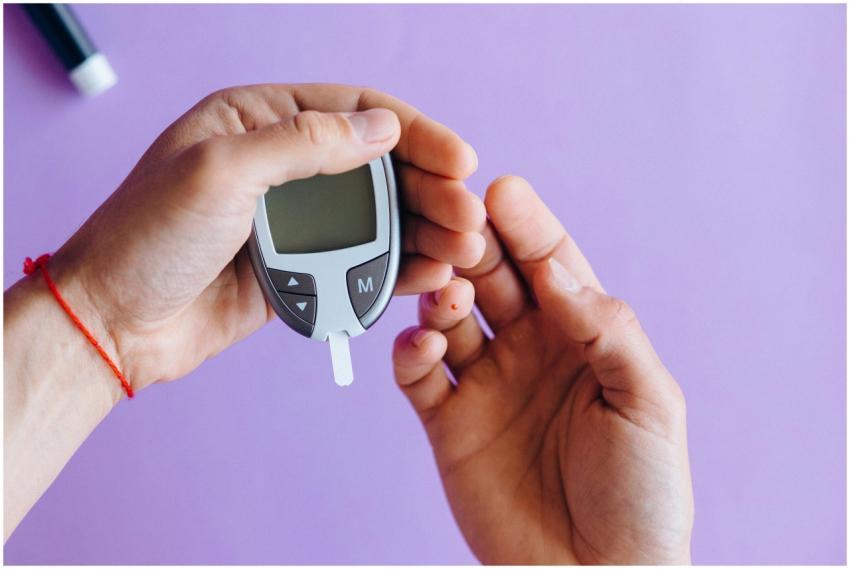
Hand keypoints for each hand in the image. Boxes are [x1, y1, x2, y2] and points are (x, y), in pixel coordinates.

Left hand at [44, 84, 485, 396]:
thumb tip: (382, 128)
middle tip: (468, 216)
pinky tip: (428, 273)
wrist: (114, 323)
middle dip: (429, 189)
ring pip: (376, 217)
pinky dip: (395, 267)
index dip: (416, 133)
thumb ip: (305, 143)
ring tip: (461, 249)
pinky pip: (359, 261)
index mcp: (258, 120)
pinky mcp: (298, 267)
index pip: (356, 112)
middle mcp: (281, 164)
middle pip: (377, 167)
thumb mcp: (221, 171)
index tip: (460, 160)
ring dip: (423, 231)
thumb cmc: (147, 237)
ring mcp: (293, 219)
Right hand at [392, 176, 692, 563]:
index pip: (550, 263)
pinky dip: (411, 352)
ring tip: (447, 292)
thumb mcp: (649, 403)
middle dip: (474, 247)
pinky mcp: (449, 423)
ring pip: (448, 317)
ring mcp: (486, 384)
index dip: (528, 227)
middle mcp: (529, 349)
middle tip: (457, 226)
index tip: (502, 189)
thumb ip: (607, 330)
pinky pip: (419, 375)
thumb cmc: (642, 493)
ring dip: (440, 295)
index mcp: (581, 335)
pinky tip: (423, 345)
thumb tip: (558, 271)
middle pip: (493, 278)